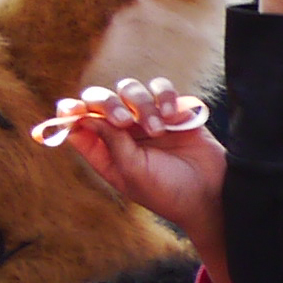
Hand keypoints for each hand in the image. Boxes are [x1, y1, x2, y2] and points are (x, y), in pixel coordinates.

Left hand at [43, 81, 224, 242]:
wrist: (212, 194)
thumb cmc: (168, 192)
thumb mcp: (132, 172)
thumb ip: (111, 142)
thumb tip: (88, 115)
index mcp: (106, 152)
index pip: (78, 124)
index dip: (70, 112)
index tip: (73, 109)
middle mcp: (123, 133)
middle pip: (100, 99)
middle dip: (107, 104)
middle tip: (124, 121)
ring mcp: (147, 119)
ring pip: (130, 89)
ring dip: (142, 105)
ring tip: (159, 129)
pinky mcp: (173, 110)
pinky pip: (161, 88)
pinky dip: (165, 96)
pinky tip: (173, 115)